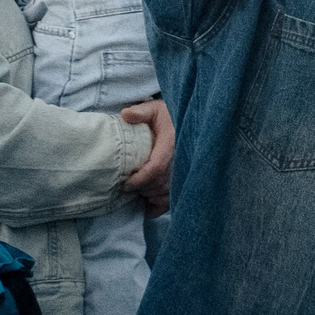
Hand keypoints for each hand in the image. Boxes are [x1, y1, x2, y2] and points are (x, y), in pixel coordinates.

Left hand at [122, 100, 174, 214]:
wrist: (188, 122)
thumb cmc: (167, 116)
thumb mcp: (154, 109)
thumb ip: (140, 111)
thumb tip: (126, 115)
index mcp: (172, 144)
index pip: (156, 167)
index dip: (139, 179)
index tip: (125, 184)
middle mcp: (181, 161)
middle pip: (159, 184)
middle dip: (142, 188)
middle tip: (128, 185)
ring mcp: (185, 173)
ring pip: (165, 194)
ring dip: (149, 195)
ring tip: (138, 190)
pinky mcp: (185, 182)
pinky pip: (172, 201)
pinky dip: (158, 206)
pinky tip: (148, 203)